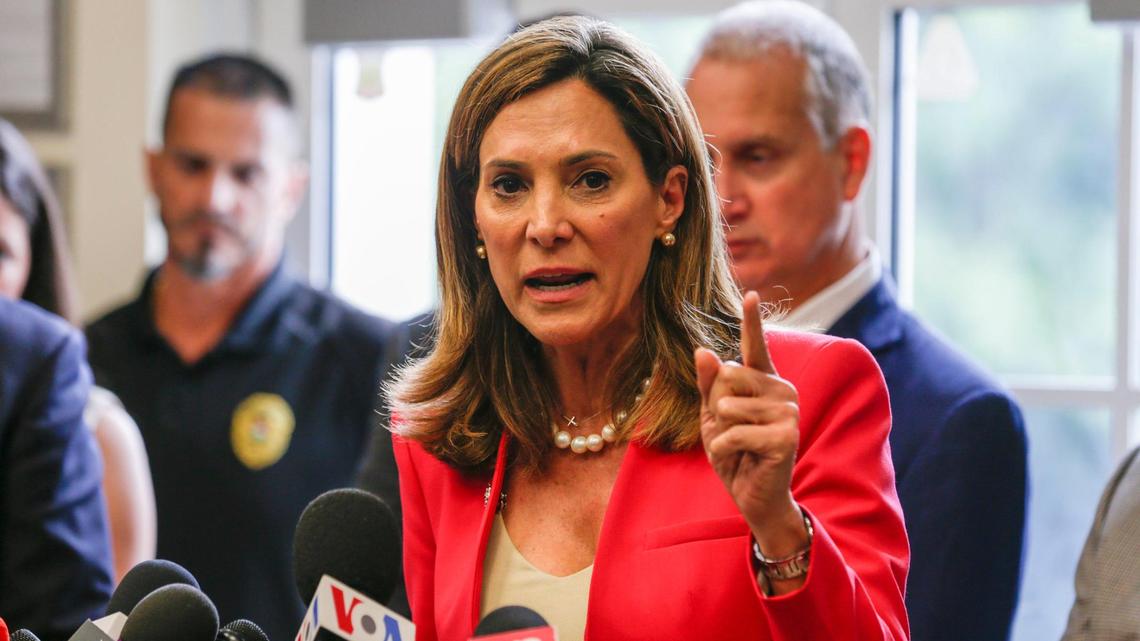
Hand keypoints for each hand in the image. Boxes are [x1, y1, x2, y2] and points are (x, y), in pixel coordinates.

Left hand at [695, 291, 807, 559]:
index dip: (751, 320)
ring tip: (738, 446)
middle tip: (730, 431)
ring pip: (727, 405)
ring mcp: (787, 411)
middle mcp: (782, 389)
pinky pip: (733, 432)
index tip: (750, 294)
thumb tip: (703, 350)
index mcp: (764, 381)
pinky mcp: (785, 436)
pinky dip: (724, 448)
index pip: (755, 346)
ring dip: (720, 431)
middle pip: (726, 376)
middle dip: (715, 407)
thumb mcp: (712, 416)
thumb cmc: (735, 453)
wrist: (754, 496)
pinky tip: (741, 458)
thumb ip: (708, 384)